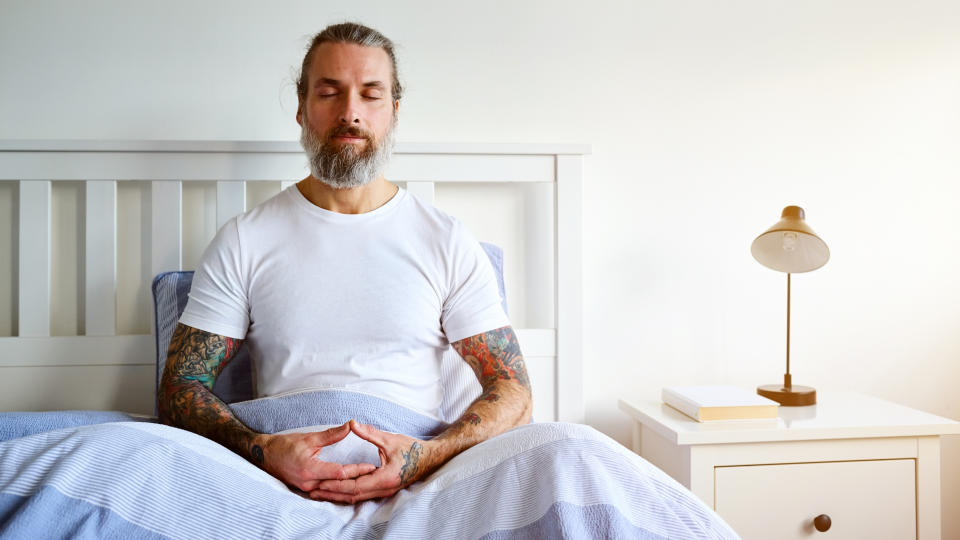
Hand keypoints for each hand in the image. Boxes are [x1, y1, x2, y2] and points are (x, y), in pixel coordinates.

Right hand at [256, 422, 377, 492]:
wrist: (264, 456)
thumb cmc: (285, 445)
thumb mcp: (309, 438)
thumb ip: (331, 434)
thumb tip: (350, 425)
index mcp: (310, 469)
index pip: (340, 473)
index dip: (357, 470)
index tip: (372, 466)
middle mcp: (309, 483)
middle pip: (339, 485)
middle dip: (357, 481)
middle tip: (376, 476)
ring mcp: (307, 489)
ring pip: (333, 491)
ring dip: (349, 487)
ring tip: (367, 482)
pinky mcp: (306, 490)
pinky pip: (326, 492)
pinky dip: (338, 490)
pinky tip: (350, 487)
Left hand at [308, 420, 434, 503]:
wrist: (430, 458)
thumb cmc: (412, 448)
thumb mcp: (390, 439)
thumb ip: (369, 433)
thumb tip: (352, 423)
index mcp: (385, 478)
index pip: (355, 485)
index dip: (336, 484)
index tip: (320, 482)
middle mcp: (384, 488)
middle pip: (352, 495)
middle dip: (332, 493)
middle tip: (312, 491)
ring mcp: (384, 491)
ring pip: (356, 497)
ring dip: (338, 495)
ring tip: (320, 492)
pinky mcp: (384, 489)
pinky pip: (362, 495)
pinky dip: (347, 493)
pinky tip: (337, 491)